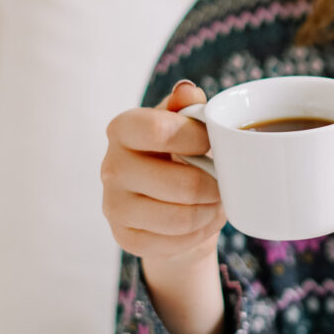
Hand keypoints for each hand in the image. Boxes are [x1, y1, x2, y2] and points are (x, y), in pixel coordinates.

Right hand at [101, 80, 225, 267]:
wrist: (163, 201)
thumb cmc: (177, 154)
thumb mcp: (182, 124)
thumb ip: (186, 106)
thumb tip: (188, 91)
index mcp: (122, 129)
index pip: (158, 131)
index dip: (196, 139)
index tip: (213, 144)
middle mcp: (110, 166)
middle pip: (180, 183)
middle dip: (213, 186)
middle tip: (223, 183)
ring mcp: (113, 205)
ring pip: (180, 217)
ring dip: (209, 212)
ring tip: (216, 202)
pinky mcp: (125, 238)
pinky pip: (174, 242)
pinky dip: (197, 234)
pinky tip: (201, 221)